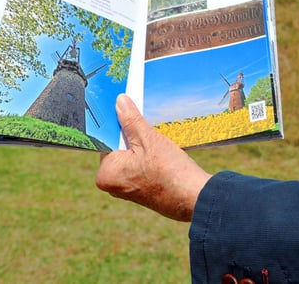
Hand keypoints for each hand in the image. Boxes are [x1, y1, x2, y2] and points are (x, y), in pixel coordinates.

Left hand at [95, 94, 211, 221]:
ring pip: (131, 155)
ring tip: (158, 143)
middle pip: (118, 147)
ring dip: (143, 145)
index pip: (106, 138)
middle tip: (149, 128)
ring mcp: (125, 189)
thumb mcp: (148, 139)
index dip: (119, 123)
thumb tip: (119, 101)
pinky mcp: (139, 190)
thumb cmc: (169, 171)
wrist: (193, 197)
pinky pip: (139, 166)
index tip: (129, 109)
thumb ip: (131, 120)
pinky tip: (162, 155)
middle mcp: (111, 184)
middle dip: (133, 135)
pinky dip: (148, 157)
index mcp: (106, 173)